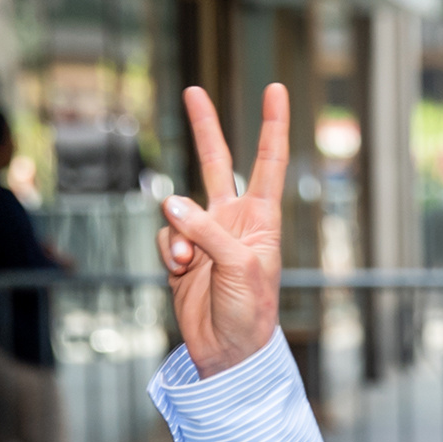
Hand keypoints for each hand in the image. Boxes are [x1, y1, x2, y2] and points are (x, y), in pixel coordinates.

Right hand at [159, 85, 287, 378]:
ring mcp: (205, 235)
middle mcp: (233, 220)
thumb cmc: (250, 312)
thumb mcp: (239, 267)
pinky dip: (170, 252)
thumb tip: (170, 202)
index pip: (268, 163)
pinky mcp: (182, 253)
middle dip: (205, 127)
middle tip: (193, 90)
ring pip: (178, 208)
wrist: (228, 352)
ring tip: (192, 264)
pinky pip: (166, 235)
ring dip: (179, 233)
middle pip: (216, 162)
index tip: (276, 89)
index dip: (272, 126)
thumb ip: (206, 230)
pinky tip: (181, 272)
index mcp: (261, 219)